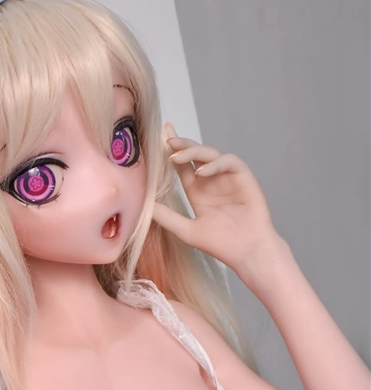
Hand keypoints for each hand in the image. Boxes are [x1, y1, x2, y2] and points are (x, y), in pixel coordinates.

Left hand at [152, 122, 282, 273]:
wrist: (246, 252)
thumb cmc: (221, 244)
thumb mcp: (186, 230)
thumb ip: (167, 217)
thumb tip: (143, 206)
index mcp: (197, 191)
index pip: (182, 166)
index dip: (171, 151)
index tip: (160, 137)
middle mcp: (211, 181)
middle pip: (194, 154)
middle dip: (181, 144)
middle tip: (167, 139)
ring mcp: (227, 178)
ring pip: (210, 153)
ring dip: (193, 151)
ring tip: (176, 156)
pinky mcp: (243, 177)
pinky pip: (228, 162)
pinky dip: (214, 164)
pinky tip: (201, 172)